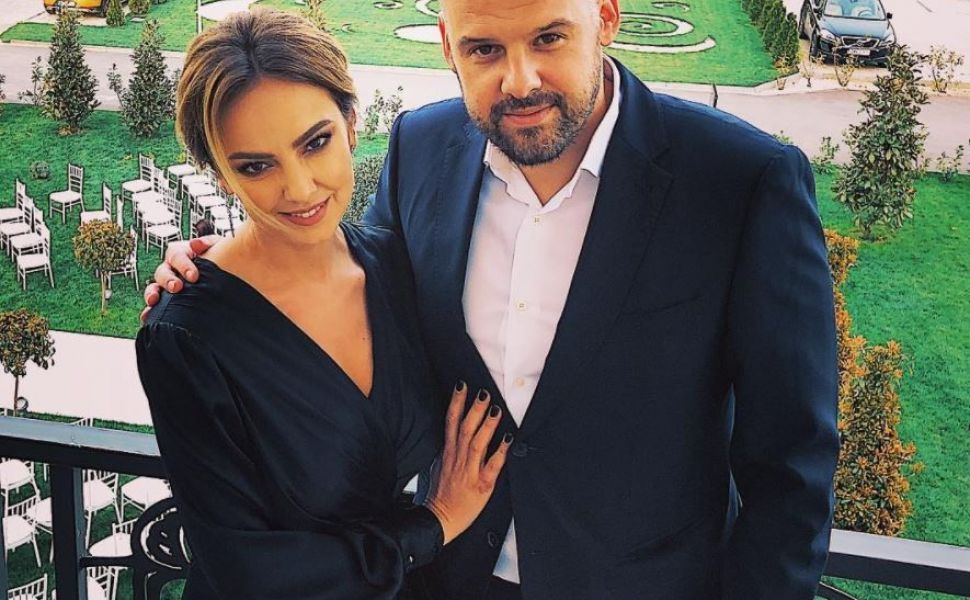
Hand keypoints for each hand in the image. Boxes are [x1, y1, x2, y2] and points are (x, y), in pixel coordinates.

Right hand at [140, 235, 222, 322]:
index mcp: (182, 253)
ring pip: (154, 287)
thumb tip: (195, 244)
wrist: (228, 277)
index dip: (183, 265)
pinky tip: (147, 316)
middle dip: (168, 280)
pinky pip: (154, 305)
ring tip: (154, 301)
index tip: (194, 277)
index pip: (176, 255)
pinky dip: (149, 311)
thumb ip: (209, 243)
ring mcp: (166, 285)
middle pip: (162, 271)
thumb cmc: (222, 259)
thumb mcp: (219, 247)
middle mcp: (171, 268)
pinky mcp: (166, 301)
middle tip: (177, 288)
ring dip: (152, 293)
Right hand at [424, 383, 510, 544]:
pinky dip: (500, 452)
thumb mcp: (440, 465)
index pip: (450, 422)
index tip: (462, 386)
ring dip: (486, 425)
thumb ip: (449, 449)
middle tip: (483, 392)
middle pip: (465, 428)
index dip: (456, 403)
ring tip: (495, 409)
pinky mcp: (480, 485)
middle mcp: (457, 459)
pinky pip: (492, 466)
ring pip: (477, 443)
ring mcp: (469, 471)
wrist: (439, 519)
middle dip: (474, 409)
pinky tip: (508, 439)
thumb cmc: (441, 493)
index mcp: (448, 452)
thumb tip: (454, 433)